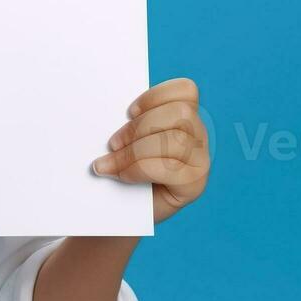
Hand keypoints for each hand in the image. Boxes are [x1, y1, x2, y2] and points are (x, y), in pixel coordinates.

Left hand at [91, 77, 209, 223]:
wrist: (123, 209)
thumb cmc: (122, 168)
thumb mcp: (124, 139)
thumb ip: (126, 122)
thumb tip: (100, 111)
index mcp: (183, 117)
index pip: (186, 90)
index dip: (155, 96)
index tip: (129, 112)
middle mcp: (198, 136)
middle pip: (180, 113)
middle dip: (139, 127)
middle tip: (112, 143)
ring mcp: (200, 161)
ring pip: (174, 140)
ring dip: (134, 151)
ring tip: (109, 163)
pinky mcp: (195, 185)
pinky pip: (169, 168)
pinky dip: (138, 170)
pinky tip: (121, 176)